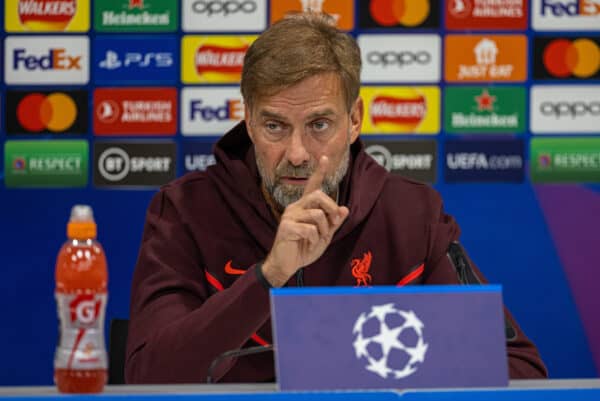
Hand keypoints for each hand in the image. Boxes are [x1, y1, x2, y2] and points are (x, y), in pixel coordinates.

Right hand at [261, 156, 348, 286]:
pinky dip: (314, 239)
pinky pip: (309, 229)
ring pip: (317, 214)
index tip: (325, 157)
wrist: (287, 265)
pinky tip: (308, 244)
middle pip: (318, 195)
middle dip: (331, 208)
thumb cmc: (304, 248)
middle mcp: (296, 207)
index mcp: (304, 207)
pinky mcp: (286, 227)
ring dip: (324, 230)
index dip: (320, 171)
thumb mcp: (324, 236)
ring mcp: (289, 216)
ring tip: (317, 239)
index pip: (313, 185)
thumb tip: (345, 209)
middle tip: (334, 223)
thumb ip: (333, 223)